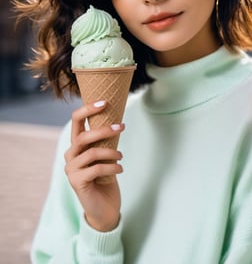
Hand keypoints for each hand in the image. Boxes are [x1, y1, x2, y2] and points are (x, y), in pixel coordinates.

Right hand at [64, 100, 123, 231]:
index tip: (104, 102)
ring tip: (121, 157)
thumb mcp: (105, 155)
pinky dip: (112, 167)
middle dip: (103, 129)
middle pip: (83, 136)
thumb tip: (117, 120)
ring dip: (112, 152)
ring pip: (92, 153)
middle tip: (122, 126)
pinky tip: (120, 169)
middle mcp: (70, 155)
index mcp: (76, 145)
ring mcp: (71, 170)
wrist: (104, 208)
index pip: (76, 121)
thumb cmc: (106, 178)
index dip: (87, 109)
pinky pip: (97, 169)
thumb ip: (104, 141)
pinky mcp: (77, 182)